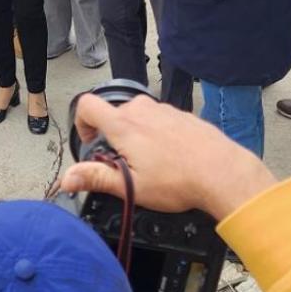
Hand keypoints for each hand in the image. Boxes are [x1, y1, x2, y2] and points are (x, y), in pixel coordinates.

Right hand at [60, 93, 276, 222]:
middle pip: (113, 114)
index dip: (81, 123)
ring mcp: (164, 110)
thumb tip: (67, 178)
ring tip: (151, 163)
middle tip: (125, 164)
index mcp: (124, 125)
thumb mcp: (131, 186)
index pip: (87, 105)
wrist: (223, 172)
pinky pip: (160, 120)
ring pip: (138, 117)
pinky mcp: (182, 115)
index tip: (91, 142)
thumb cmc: (179, 181)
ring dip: (136, 136)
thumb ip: (96, 178)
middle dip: (113, 137)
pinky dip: (157, 135)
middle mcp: (142, 110)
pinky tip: (171, 158)